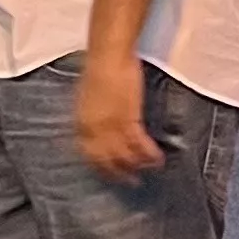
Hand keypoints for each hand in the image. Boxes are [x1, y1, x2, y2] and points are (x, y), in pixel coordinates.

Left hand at [74, 49, 162, 180]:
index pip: (89, 155)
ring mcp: (111, 127)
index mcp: (81, 124)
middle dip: (119, 173)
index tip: (110, 173)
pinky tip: (157, 158)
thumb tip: (98, 129)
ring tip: (149, 170)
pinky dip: (149, 153)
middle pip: (107, 160)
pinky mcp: (129, 120)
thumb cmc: (98, 70)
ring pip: (125, 154)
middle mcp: (93, 130)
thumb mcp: (87, 99)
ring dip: (138, 165)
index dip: (101, 167)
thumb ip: (92, 118)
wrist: (108, 57)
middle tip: (131, 181)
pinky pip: (140, 144)